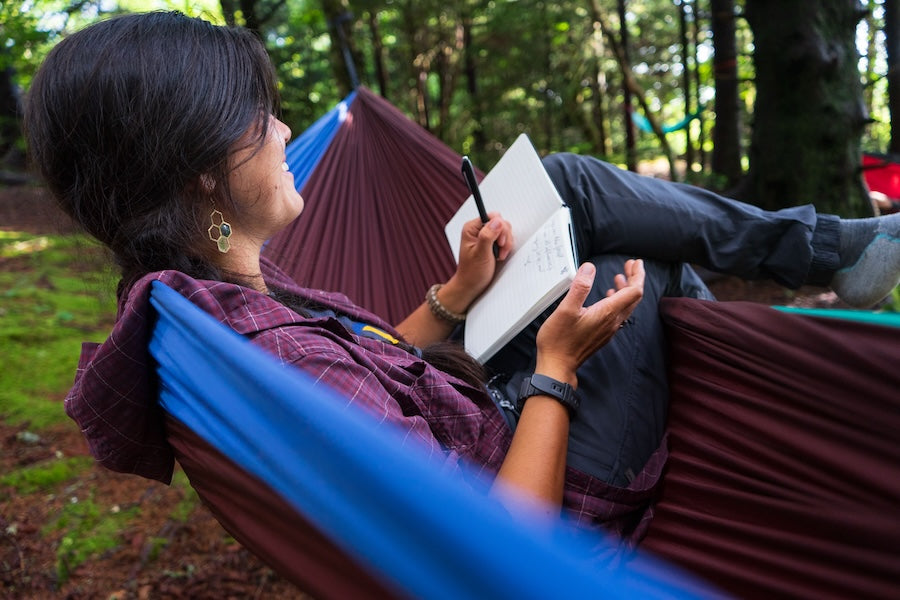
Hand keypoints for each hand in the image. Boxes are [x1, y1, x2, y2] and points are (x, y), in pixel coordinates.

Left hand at [441, 212, 513, 311]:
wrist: (471, 285)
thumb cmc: (472, 272)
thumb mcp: (481, 254)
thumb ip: (488, 236)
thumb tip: (497, 221)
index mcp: (471, 228)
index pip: (492, 216)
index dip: (500, 228)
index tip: (499, 242)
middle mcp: (478, 230)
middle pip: (501, 222)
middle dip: (505, 238)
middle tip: (499, 251)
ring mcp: (486, 236)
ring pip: (504, 230)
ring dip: (506, 244)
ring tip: (499, 256)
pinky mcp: (492, 242)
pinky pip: (505, 238)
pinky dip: (506, 247)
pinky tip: (500, 256)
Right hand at [534, 260, 644, 385]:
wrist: (558, 365)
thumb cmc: (559, 340)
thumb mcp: (566, 309)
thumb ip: (580, 287)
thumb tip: (589, 268)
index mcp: (607, 313)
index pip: (634, 291)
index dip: (637, 275)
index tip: (635, 263)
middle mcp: (612, 322)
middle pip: (633, 298)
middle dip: (634, 279)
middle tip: (631, 265)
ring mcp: (608, 329)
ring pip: (626, 306)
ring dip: (626, 289)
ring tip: (620, 277)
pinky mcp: (602, 334)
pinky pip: (618, 314)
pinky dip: (617, 301)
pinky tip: (608, 297)